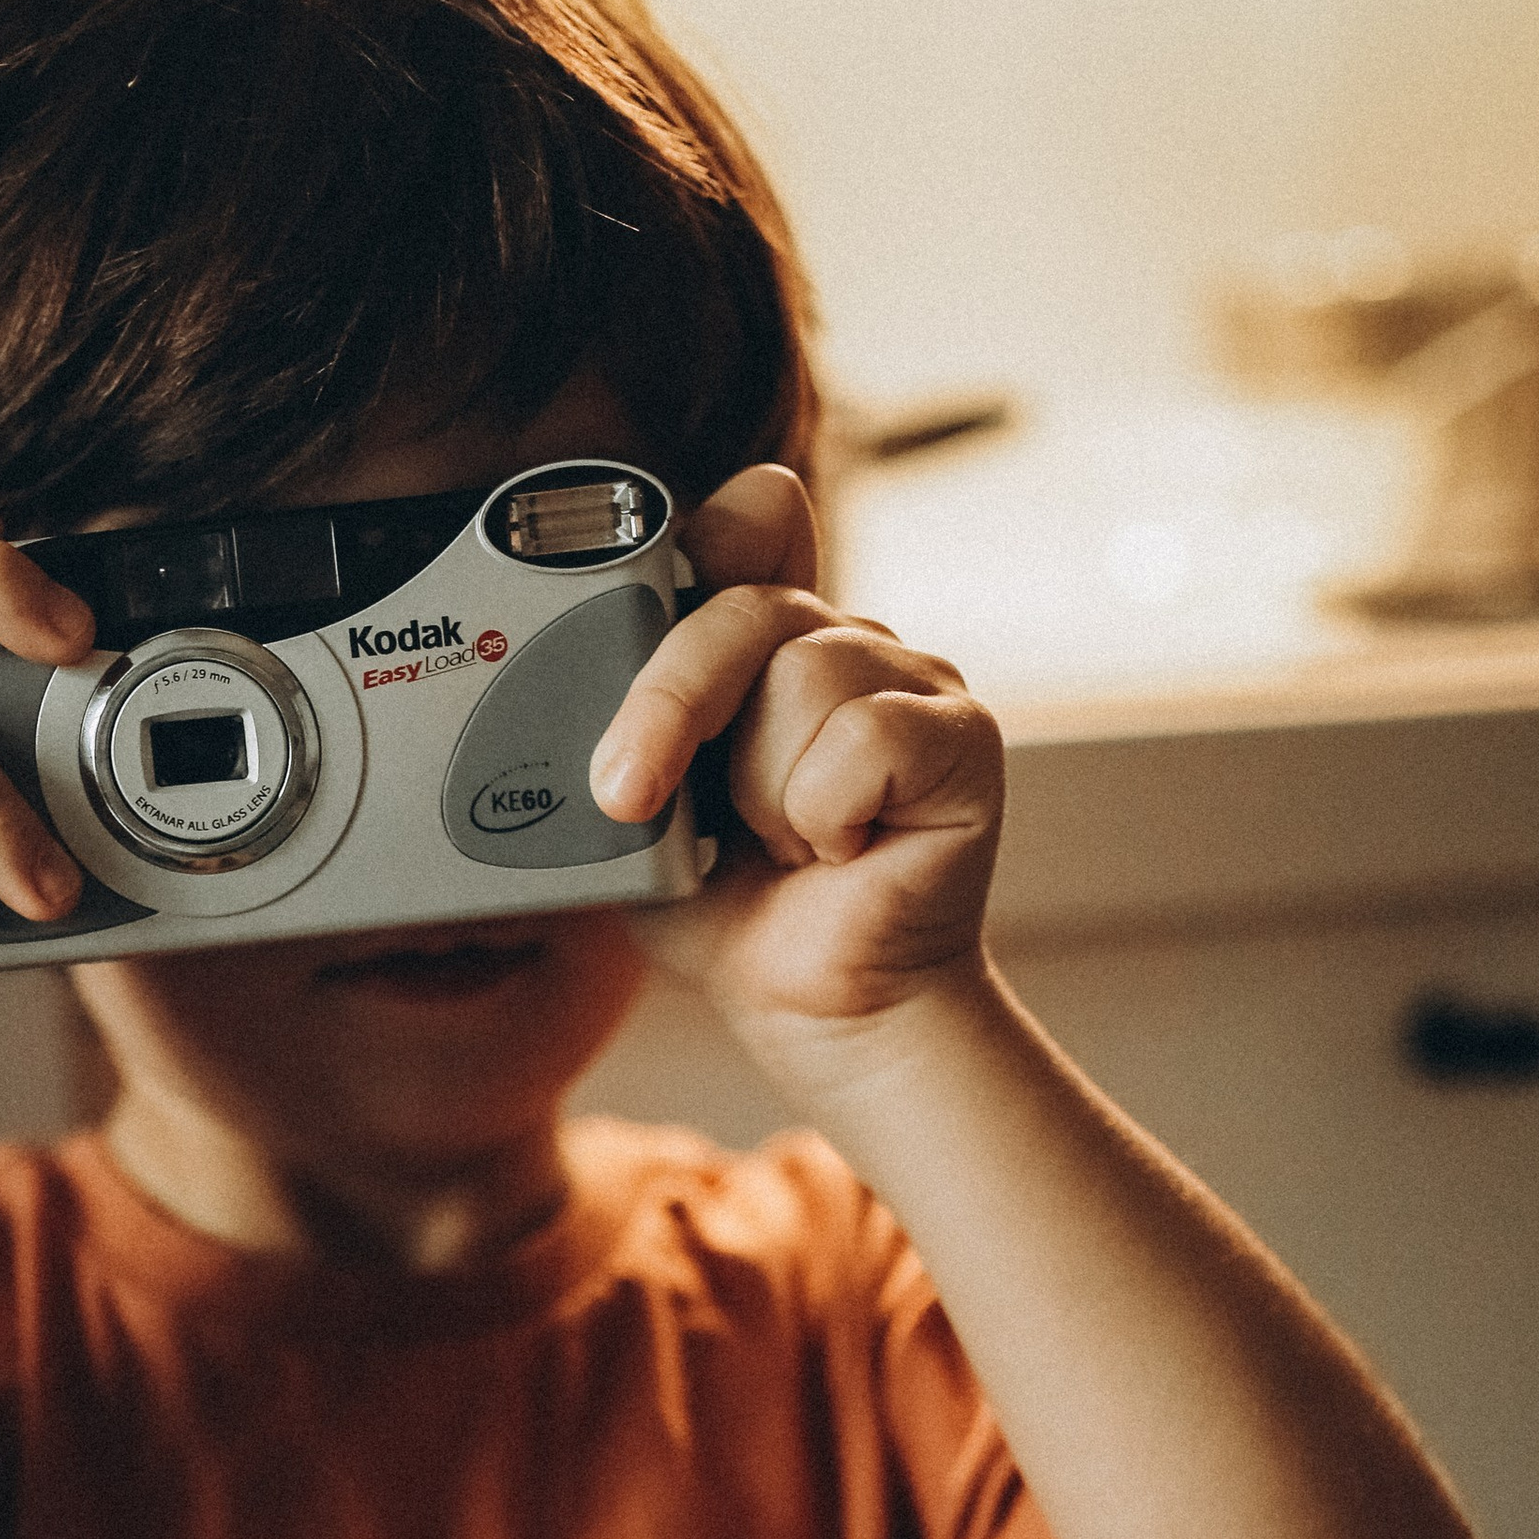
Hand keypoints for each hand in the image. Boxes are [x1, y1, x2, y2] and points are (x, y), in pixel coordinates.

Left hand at [589, 464, 1003, 1033]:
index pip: (742, 527)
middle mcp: (844, 642)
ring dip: (761, 790)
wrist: (816, 1011)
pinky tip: (840, 853)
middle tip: (623, 797)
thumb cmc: (734, 910)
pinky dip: (824, 814)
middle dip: (667, 705)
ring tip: (784, 844)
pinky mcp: (962, 734)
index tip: (621, 600)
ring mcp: (913, 679)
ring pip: (803, 675)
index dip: (696, 544)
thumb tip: (576, 661)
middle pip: (747, 607)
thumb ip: (616, 726)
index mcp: (770, 642)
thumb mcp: (642, 809)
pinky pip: (864, 737)